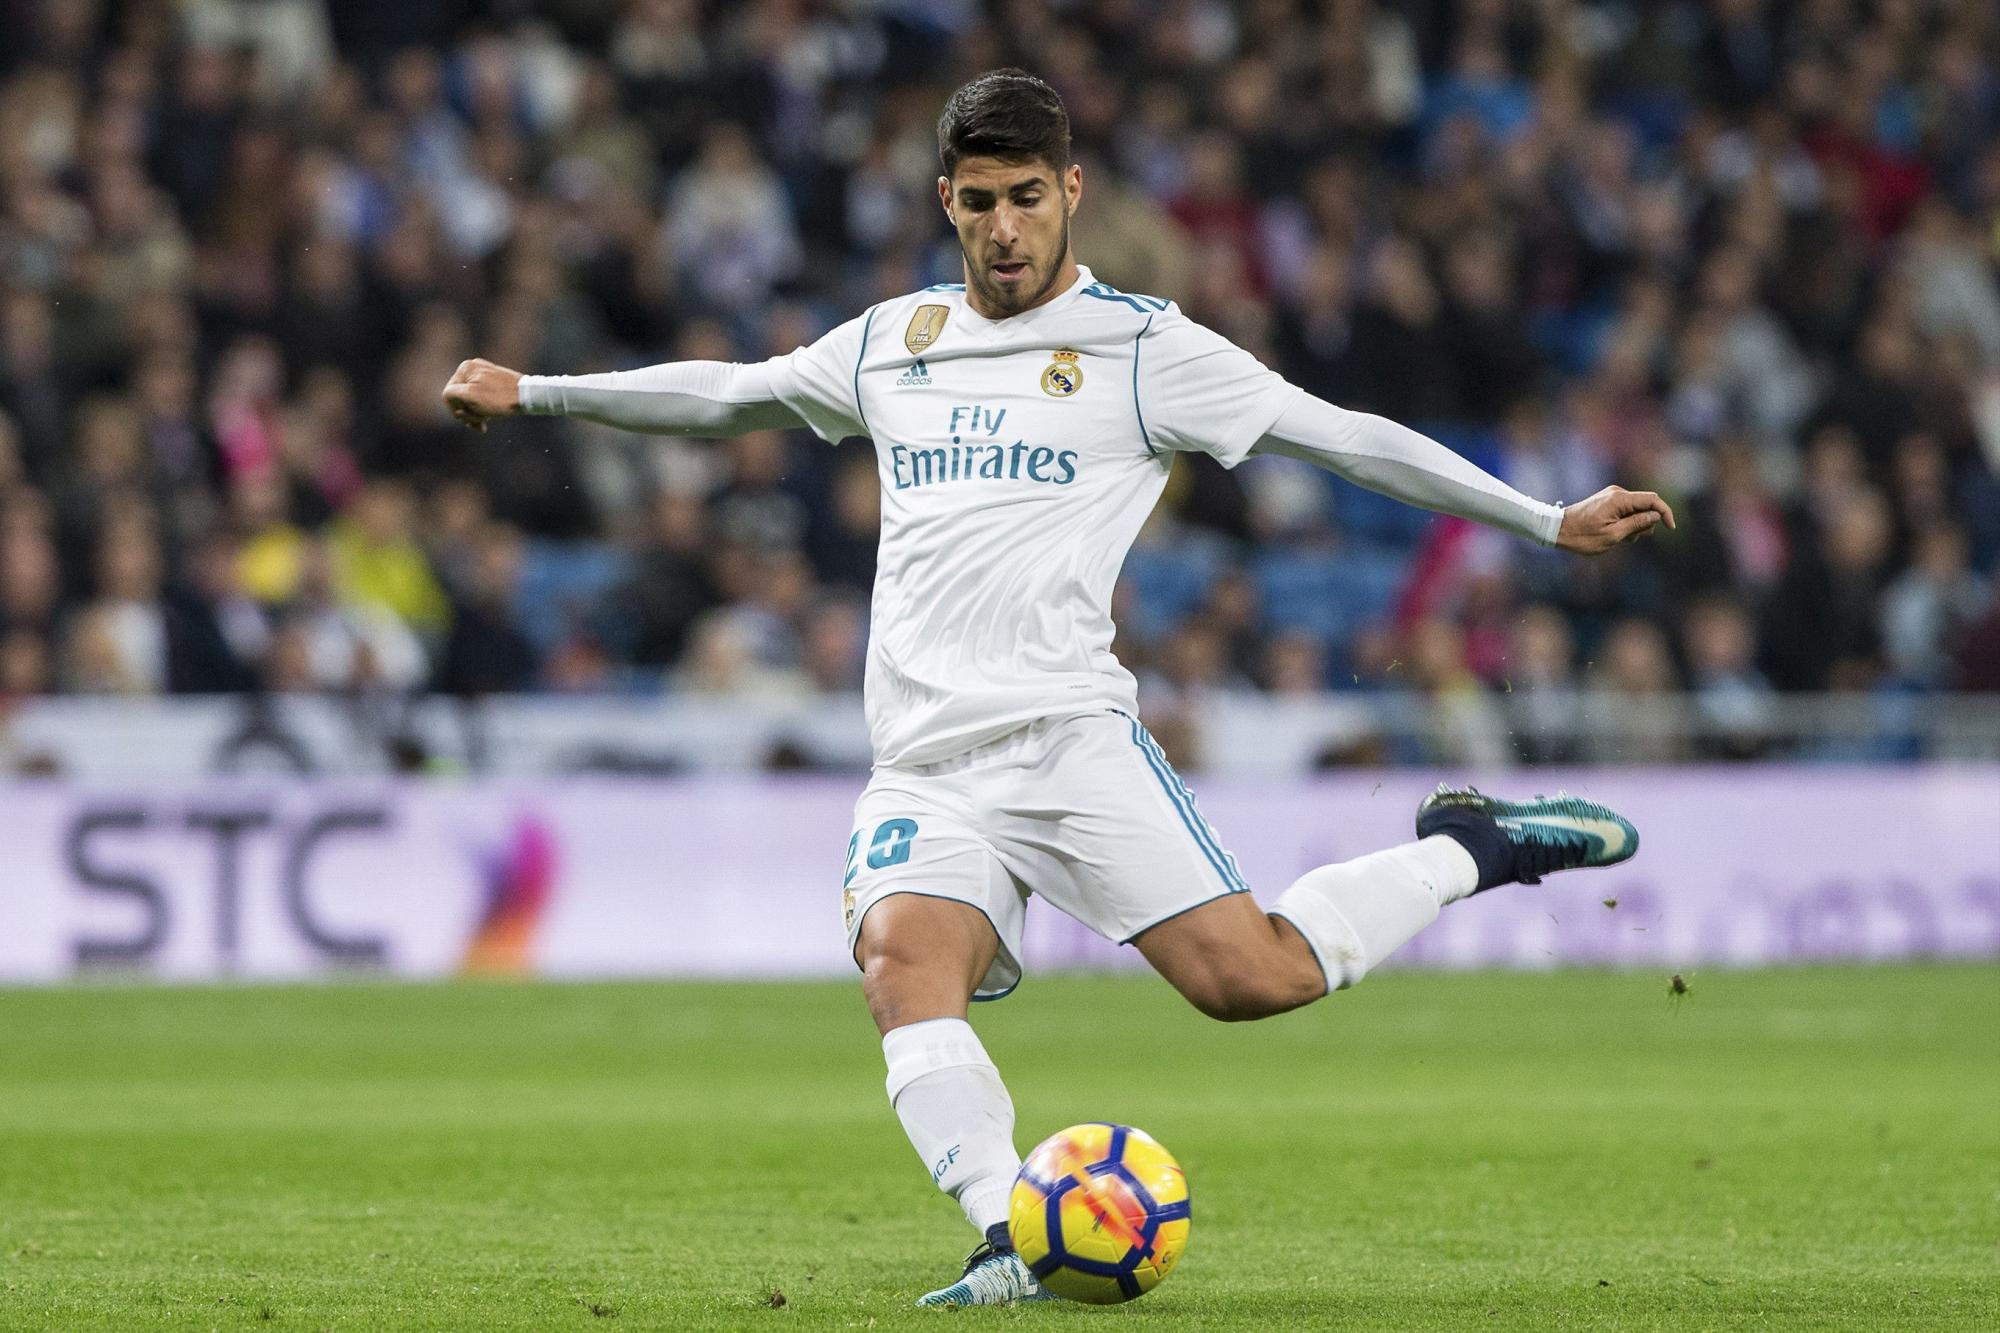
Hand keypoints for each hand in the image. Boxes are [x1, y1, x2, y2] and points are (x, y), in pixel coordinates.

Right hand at [442, 358, 522, 431]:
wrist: (528, 396)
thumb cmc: (499, 399)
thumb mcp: (470, 396)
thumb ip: (451, 394)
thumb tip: (448, 397)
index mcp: (465, 368)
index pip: (448, 394)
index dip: (457, 411)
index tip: (469, 421)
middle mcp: (473, 367)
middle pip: (460, 396)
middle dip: (467, 413)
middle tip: (480, 425)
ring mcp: (484, 373)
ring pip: (470, 399)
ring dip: (476, 412)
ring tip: (487, 419)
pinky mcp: (494, 381)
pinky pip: (481, 397)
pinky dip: (483, 407)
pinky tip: (491, 415)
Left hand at [1556, 485, 1676, 554]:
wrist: (1557, 529)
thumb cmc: (1583, 536)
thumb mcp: (1613, 535)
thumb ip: (1636, 524)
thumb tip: (1655, 515)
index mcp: (1620, 499)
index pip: (1653, 499)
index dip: (1665, 512)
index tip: (1671, 528)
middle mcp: (1618, 493)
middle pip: (1646, 506)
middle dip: (1645, 524)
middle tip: (1628, 539)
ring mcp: (1612, 496)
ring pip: (1637, 510)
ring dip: (1634, 526)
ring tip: (1617, 537)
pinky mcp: (1608, 501)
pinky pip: (1627, 511)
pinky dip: (1626, 523)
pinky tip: (1613, 533)